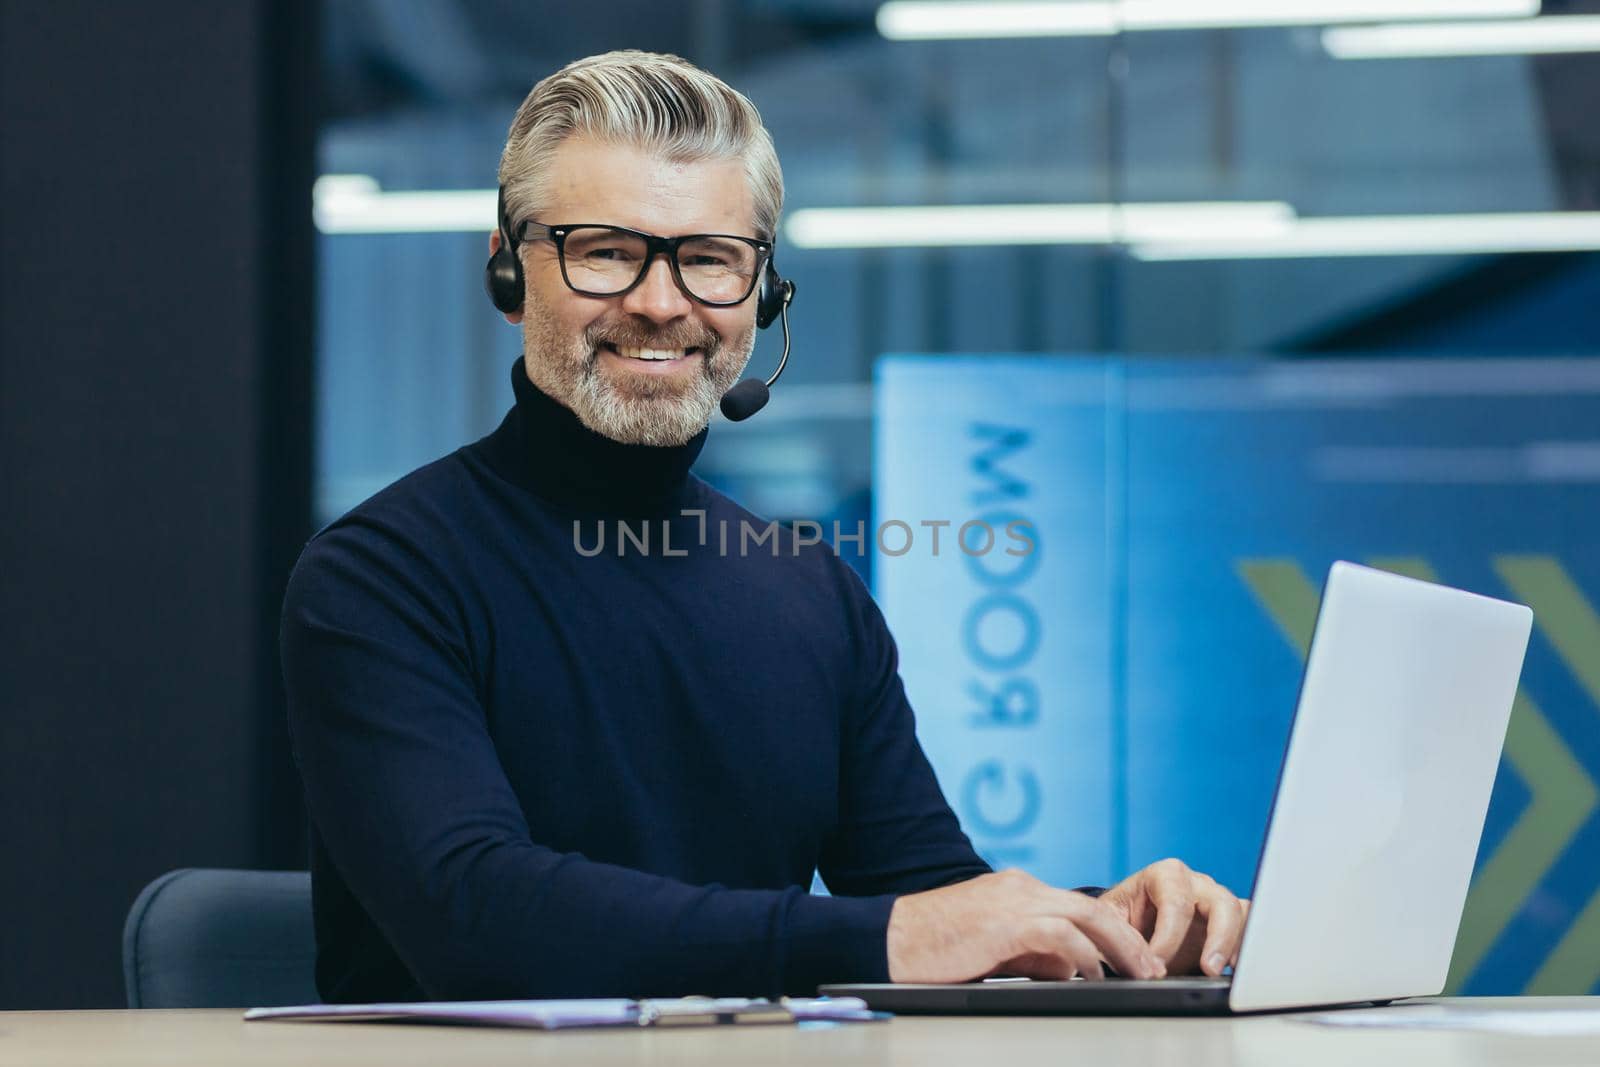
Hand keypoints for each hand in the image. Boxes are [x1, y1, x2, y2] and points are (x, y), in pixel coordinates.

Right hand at [887, 869, 1165, 982]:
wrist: (890, 940)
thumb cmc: (934, 948)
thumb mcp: (993, 950)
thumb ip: (1032, 954)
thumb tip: (1070, 968)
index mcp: (1015, 890)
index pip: (1077, 906)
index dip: (1113, 931)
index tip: (1135, 956)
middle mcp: (1019, 887)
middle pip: (1091, 907)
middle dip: (1128, 938)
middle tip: (1152, 966)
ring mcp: (1013, 901)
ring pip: (1084, 916)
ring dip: (1119, 947)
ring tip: (1138, 972)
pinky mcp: (1005, 923)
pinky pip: (1059, 935)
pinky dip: (1083, 955)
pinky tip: (1094, 974)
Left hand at [1100, 858, 1248, 976]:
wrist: (1129, 925)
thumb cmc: (1119, 919)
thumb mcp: (1108, 921)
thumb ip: (1116, 935)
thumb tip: (1133, 962)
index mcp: (1164, 875)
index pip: (1176, 901)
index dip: (1169, 936)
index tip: (1157, 965)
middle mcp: (1195, 883)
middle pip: (1220, 902)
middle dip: (1217, 937)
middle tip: (1208, 968)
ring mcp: (1214, 901)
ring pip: (1240, 914)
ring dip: (1235, 943)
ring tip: (1222, 970)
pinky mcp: (1227, 922)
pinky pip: (1248, 928)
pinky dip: (1246, 947)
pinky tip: (1235, 969)